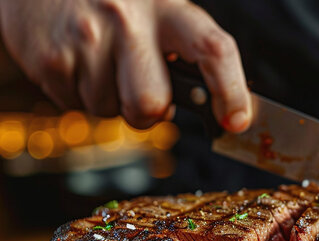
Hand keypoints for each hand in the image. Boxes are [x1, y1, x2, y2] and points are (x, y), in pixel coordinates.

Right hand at [0, 0, 251, 131]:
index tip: (236, 120)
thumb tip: (220, 105)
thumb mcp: (157, 11)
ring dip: (111, 99)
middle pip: (151, 103)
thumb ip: (186, 50)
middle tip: (140, 90)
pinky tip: (78, 62)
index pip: (214, 50)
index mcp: (167, 6)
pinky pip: (76, 106)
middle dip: (149, 112)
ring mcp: (86, 37)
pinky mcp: (51, 58)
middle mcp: (127, 18)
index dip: (231, 91)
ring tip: (101, 62)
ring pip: (110, 110)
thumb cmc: (111, 2)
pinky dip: (79, 94)